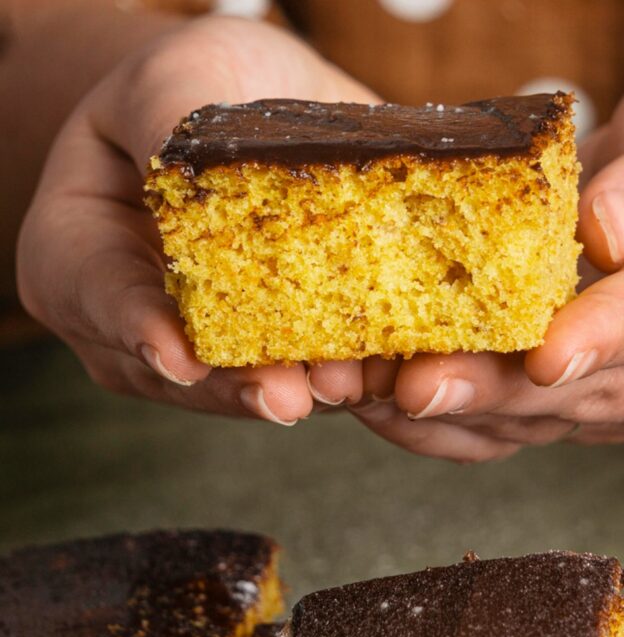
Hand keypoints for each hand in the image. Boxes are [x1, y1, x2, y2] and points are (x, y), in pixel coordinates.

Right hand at [17, 16, 372, 422]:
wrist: (252, 107)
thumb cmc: (197, 85)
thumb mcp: (177, 77)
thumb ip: (172, 122)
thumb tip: (198, 179)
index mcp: (77, 251)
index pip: (98, 296)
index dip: (138, 330)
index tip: (181, 359)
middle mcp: (128, 320)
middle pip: (174, 370)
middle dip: (236, 385)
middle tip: (287, 396)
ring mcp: (194, 350)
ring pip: (238, 389)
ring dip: (294, 391)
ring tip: (340, 387)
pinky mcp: (264, 358)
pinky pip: (293, 379)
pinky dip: (331, 380)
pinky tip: (369, 377)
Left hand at [354, 53, 623, 459]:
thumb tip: (606, 231)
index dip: (601, 335)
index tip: (544, 353)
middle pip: (580, 390)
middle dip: (492, 390)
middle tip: (418, 385)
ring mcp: (623, 401)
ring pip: (532, 423)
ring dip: (450, 412)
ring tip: (372, 393)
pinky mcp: (574, 412)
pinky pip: (505, 431)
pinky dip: (440, 422)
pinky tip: (379, 401)